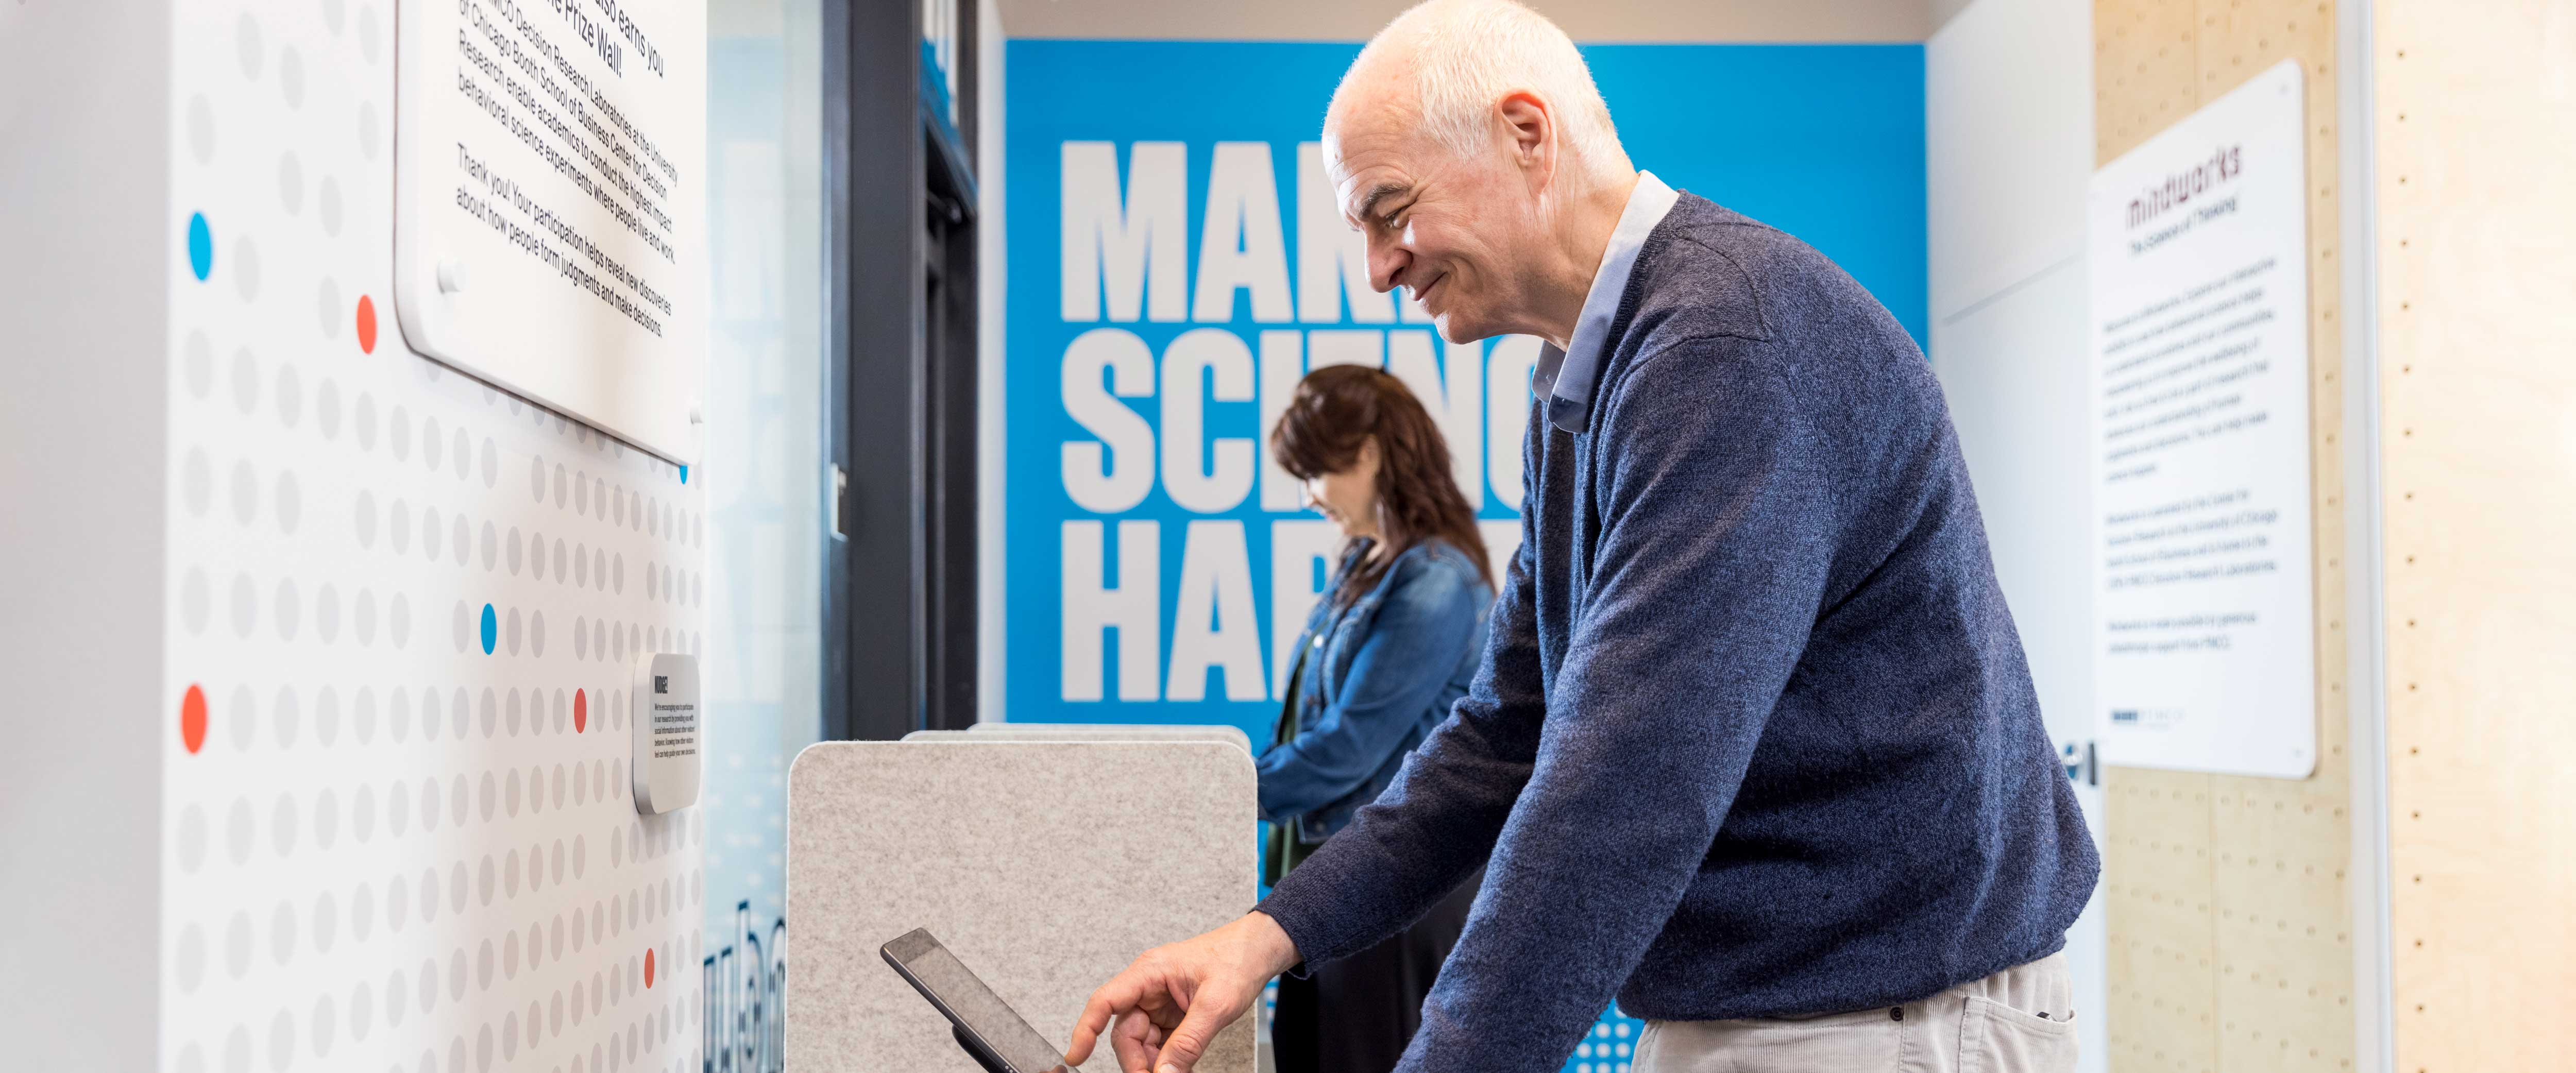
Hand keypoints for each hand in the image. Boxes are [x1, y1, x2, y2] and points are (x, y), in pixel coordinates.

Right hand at [1065, 912, 1301, 1072]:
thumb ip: (1189, 1042)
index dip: (1085, 1029)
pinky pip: (1160, 1043)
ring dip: (1154, 1063)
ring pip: (1141, 1041)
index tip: (1075, 1057)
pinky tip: (1180, 1069)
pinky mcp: (1172, 1014)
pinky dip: (1167, 1060)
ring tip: (1176, 1072)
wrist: (1259, 951)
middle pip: (1124, 1031)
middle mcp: (1148, 986)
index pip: (1105, 1001)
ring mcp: (1159, 1002)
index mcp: (1150, 972)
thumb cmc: (1237, 960)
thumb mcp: (1217, 1004)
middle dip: (1137, 1061)